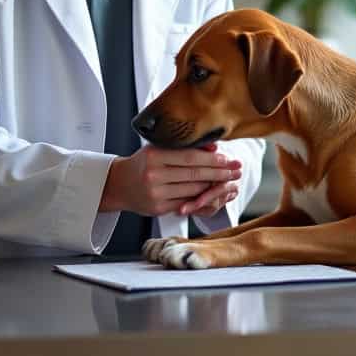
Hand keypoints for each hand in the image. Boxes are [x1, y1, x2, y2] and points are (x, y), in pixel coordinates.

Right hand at [101, 143, 241, 216]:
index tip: (228, 159)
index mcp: (154, 155)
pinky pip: (186, 203)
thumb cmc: (143, 163)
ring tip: (229, 181)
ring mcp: (156, 193)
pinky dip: (201, 198)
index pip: (190, 157)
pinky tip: (213, 193)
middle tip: (236, 170)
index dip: (212, 159)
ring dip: (214, 186)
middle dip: (219, 172)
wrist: (119, 184)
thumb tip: (214, 147)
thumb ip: (185, 147)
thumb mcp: (159, 149)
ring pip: (193, 190)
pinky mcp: (158, 208)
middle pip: (194, 174)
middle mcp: (154, 174)